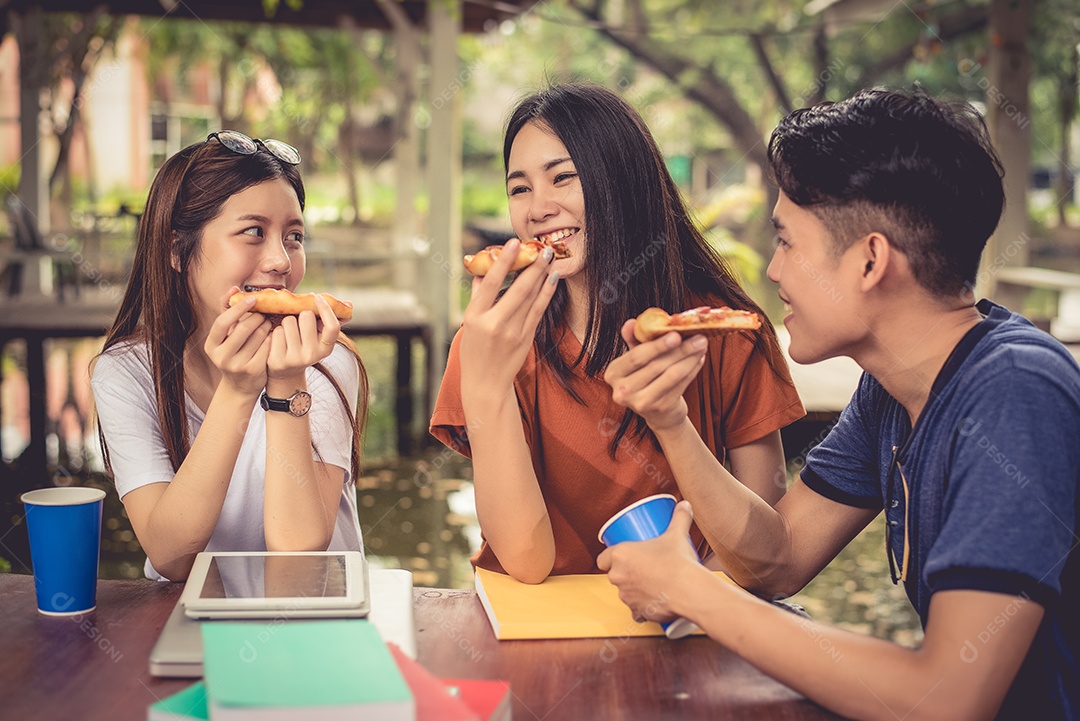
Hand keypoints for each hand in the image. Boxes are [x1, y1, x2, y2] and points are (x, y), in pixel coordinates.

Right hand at [205, 287, 272, 396]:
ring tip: (268, 323)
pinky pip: (268, 346)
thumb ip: (228, 312)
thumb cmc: (233, 353)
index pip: (222, 322)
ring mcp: (238, 366)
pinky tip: (273, 336)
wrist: (240, 386)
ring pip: (258, 336)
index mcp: (211, 346)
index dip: (238, 309)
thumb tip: (234, 288)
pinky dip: (272, 338)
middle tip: (264, 313)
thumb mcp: (226, 336)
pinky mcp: (254, 371)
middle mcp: (221, 357)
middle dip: (257, 317)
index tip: (252, 299)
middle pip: (244, 328)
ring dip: (266, 326)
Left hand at [267, 292, 340, 380]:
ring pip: (289, 321)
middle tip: (298, 325)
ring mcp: (295, 358)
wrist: (285, 373)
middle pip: (306, 316)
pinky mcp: (278, 359)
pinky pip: (277, 332)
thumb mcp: (319, 338)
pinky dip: (275, 332)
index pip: (332, 326)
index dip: (326, 309)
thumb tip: (349, 304)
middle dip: (300, 315)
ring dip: (286, 323)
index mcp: (326, 348)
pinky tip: (278, 341)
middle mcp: (312, 355)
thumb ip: (331, 320)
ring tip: (287, 334)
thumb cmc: (304, 347)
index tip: (318, 297)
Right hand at [459, 238, 558, 403]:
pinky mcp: (526, 339)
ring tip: (549, 257)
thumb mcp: (468, 323)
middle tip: (542, 247)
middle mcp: (495, 324)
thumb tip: (482, 270)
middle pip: (517, 290)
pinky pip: (539, 311)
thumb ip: (477, 296)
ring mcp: (513, 333)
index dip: (504, 261)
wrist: (485, 384)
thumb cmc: (474, 351)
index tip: (514, 243)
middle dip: (532, 266)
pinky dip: (546, 293)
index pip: (490, 283)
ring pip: (531, 299)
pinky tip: (552, 279)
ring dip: (542, 276)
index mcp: (475, 317)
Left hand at [598, 501, 701, 622]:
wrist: (688, 590)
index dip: (610, 558)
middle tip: (640, 567)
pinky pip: (635, 610)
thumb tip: (685, 504)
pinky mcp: (637, 611)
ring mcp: (626, 595)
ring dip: (632, 589)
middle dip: (624, 572)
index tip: (621, 556)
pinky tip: (650, 604)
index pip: (603, 558)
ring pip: (624, 592)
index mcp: (620, 555)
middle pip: (613, 575)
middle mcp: (618, 576)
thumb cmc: (678, 561)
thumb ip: (680, 517)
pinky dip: (641, 608)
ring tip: (648, 583)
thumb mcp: (677, 534)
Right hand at [603, 320, 707, 431]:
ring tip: (701, 346)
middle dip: (680, 349)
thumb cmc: (645, 377)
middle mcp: (623, 391)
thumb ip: (633, 339)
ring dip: (690, 358)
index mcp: (614, 373)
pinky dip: (693, 370)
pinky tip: (698, 359)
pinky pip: (681, 384)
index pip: (636, 357)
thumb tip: (631, 322)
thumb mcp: (635, 359)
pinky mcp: (661, 408)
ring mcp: (642, 402)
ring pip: (672, 375)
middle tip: (698, 337)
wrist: (655, 411)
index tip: (676, 334)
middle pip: (656, 365)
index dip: (657, 346)